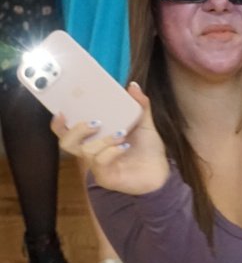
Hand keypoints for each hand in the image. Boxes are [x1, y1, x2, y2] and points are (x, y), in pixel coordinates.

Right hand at [52, 83, 168, 194]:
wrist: (161, 171)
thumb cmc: (148, 148)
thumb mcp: (144, 124)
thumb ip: (139, 105)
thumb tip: (133, 85)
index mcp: (94, 138)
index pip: (66, 132)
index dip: (58, 124)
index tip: (62, 111)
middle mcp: (91, 152)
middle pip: (66, 143)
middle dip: (77, 130)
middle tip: (96, 122)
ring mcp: (97, 166)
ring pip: (85, 151)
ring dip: (103, 139)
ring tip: (121, 133)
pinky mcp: (106, 177)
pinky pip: (100, 162)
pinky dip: (111, 151)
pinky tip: (124, 146)